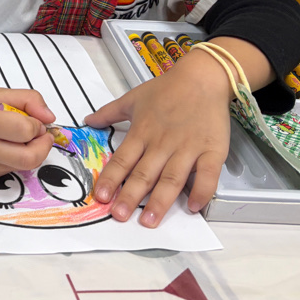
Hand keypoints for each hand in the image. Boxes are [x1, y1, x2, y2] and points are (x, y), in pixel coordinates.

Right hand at [0, 87, 56, 177]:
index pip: (26, 131)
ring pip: (24, 166)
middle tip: (41, 134)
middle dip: (44, 145)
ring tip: (23, 137)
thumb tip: (50, 118)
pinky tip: (9, 145)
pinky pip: (14, 169)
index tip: (34, 118)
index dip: (37, 124)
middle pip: (30, 158)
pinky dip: (19, 157)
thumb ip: (29, 99)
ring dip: (33, 152)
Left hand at [84, 50, 232, 226]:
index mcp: (142, 132)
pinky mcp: (212, 151)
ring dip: (160, 201)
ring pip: (172, 179)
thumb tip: (87, 120)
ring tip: (149, 221)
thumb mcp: (133, 98)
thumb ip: (109, 112)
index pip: (123, 160)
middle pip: (144, 174)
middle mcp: (163, 143)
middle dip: (131, 196)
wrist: (202, 78)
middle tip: (119, 216)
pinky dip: (201, 192)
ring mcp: (188, 148)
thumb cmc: (167, 89)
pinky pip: (208, 175)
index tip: (101, 197)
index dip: (111, 179)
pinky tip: (193, 208)